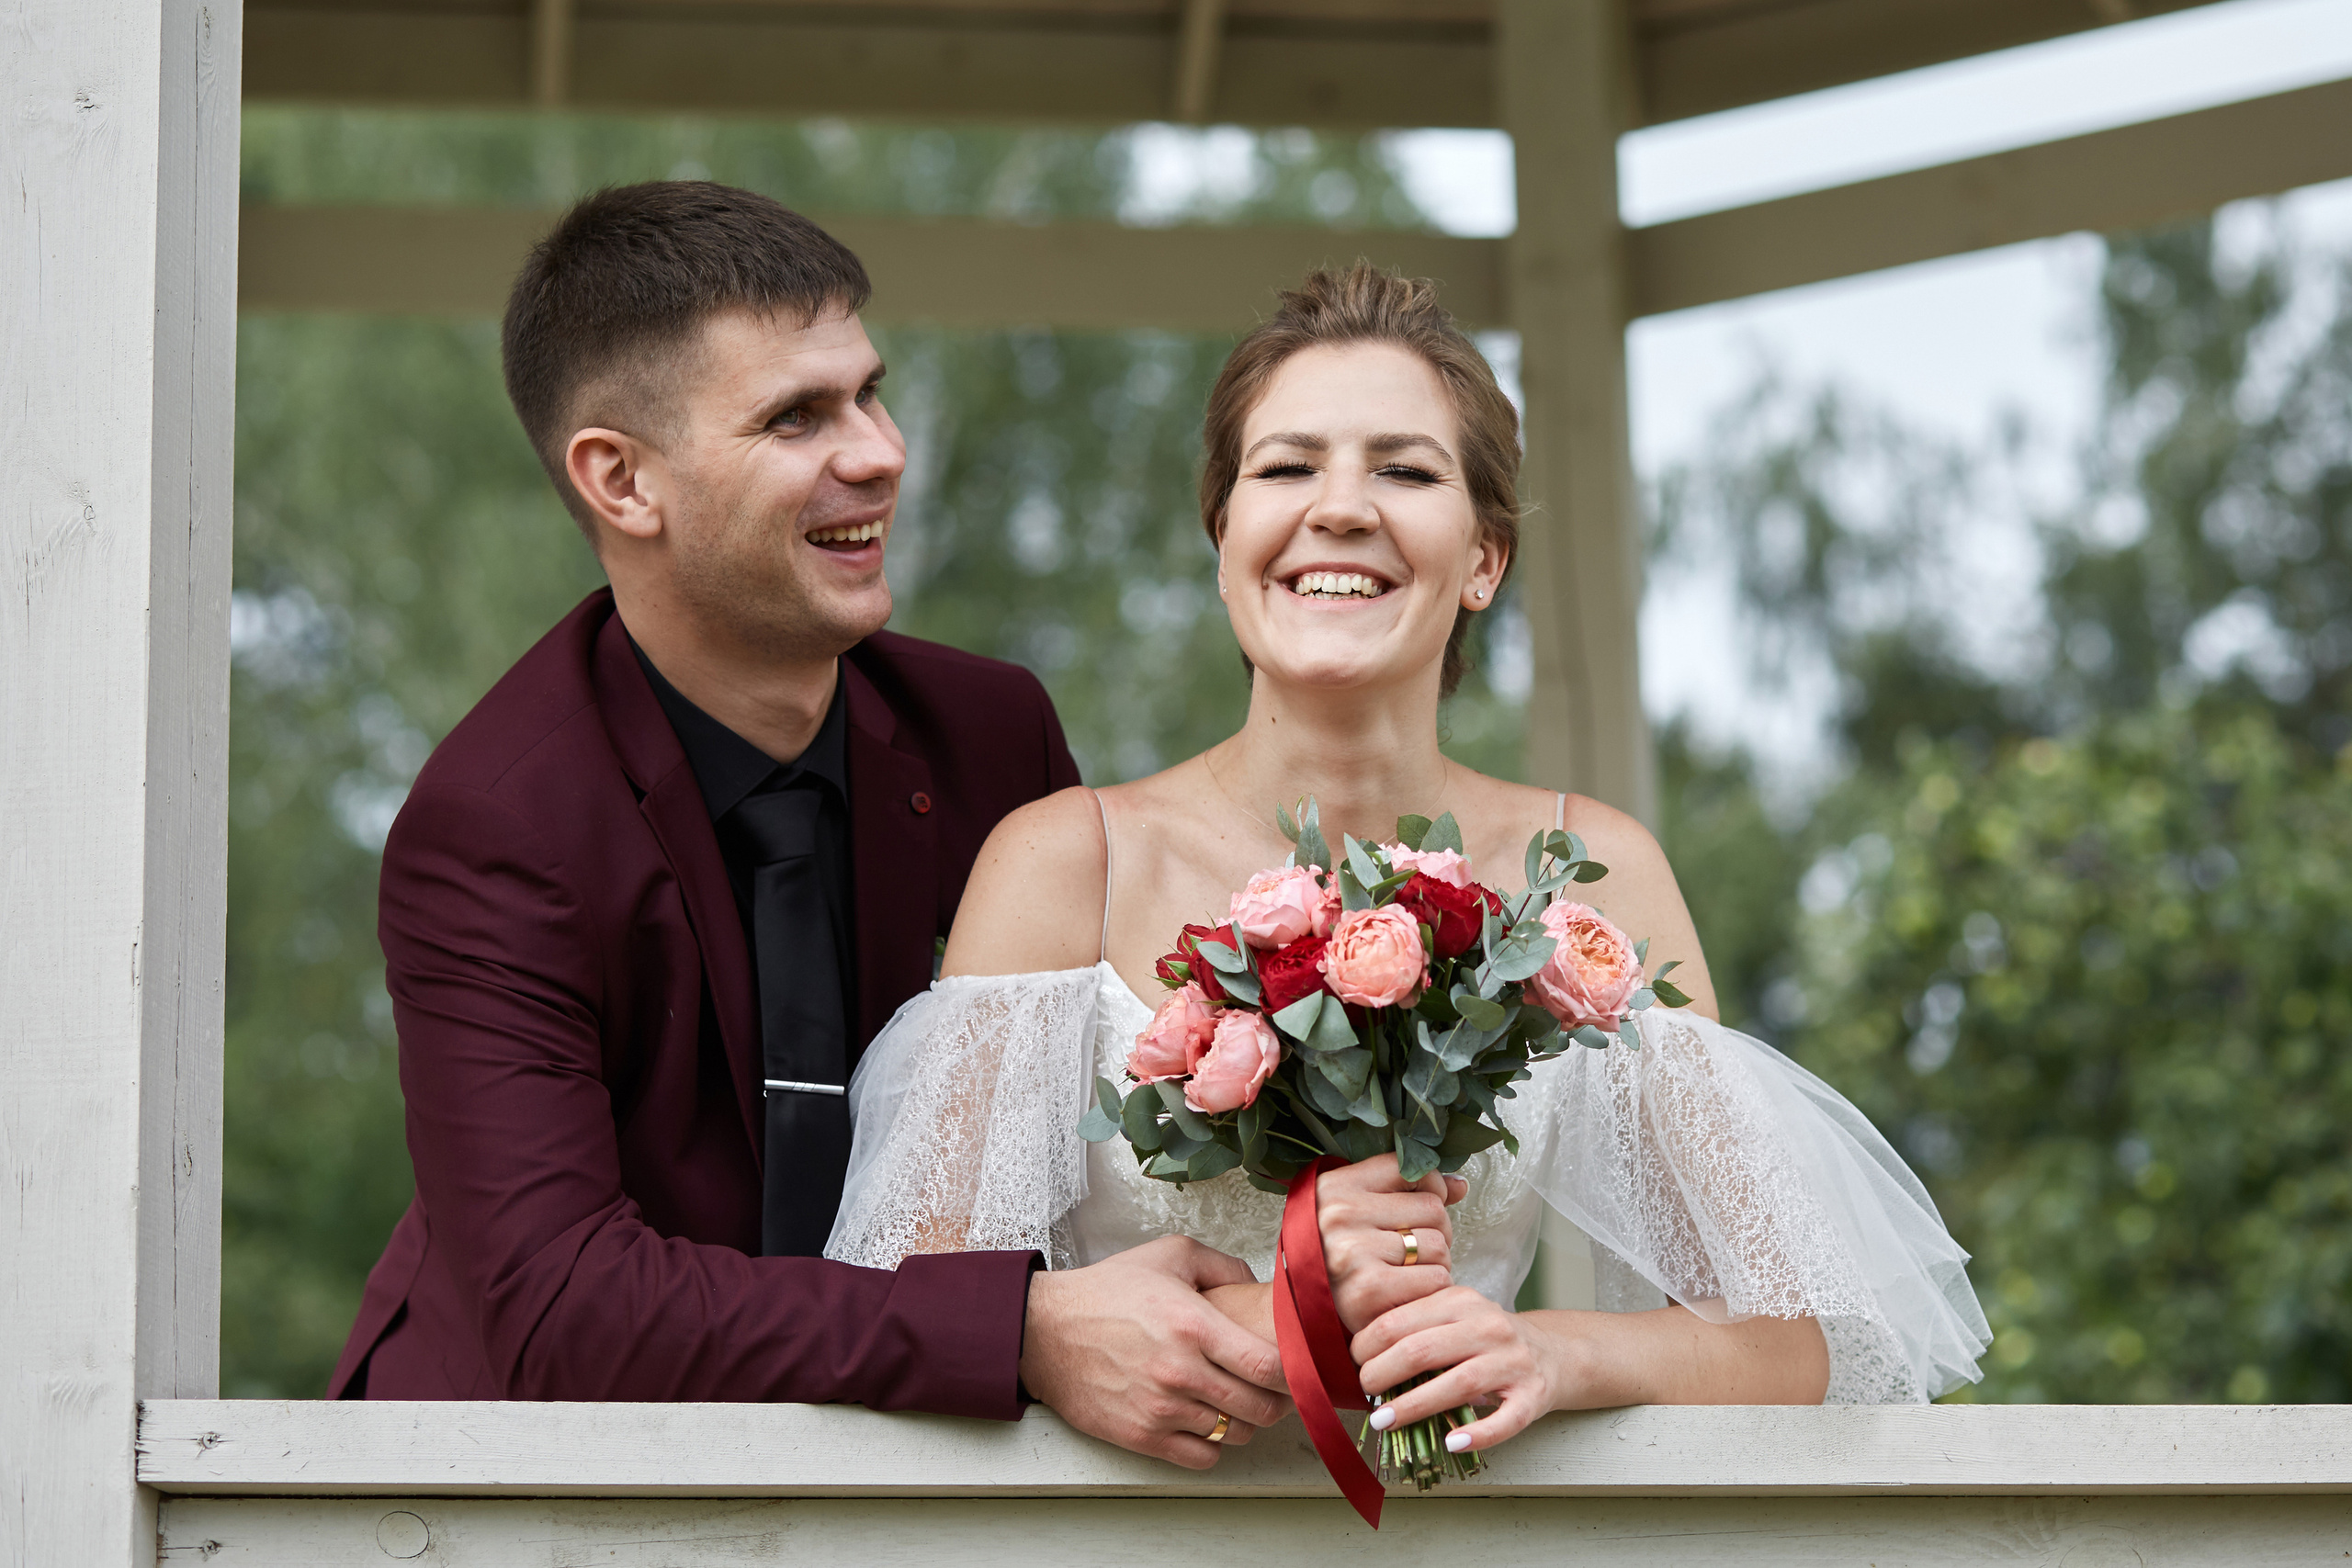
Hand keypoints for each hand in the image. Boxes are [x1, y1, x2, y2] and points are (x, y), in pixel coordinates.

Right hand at [1019, 1235, 1292, 1469]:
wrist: (1045, 1331)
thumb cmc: (1107, 1292)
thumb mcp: (1169, 1254)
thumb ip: (1224, 1266)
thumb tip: (1260, 1287)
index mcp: (1194, 1325)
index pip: (1269, 1366)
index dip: (1294, 1371)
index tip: (1295, 1365)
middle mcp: (1181, 1371)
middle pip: (1261, 1408)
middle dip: (1275, 1400)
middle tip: (1269, 1387)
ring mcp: (1161, 1409)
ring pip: (1235, 1434)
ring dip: (1242, 1421)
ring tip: (1231, 1400)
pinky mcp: (1141, 1436)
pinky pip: (1202, 1457)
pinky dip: (1211, 1444)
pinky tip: (1202, 1420)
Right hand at [1314, 1154, 1465, 1333]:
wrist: (1303, 1312)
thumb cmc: (1338, 1258)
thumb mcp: (1356, 1211)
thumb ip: (1405, 1191)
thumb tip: (1459, 1185)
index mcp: (1334, 1186)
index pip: (1410, 1168)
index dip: (1429, 1189)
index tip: (1416, 1211)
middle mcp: (1340, 1214)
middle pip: (1433, 1208)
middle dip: (1434, 1232)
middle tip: (1411, 1252)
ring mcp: (1353, 1251)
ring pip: (1438, 1245)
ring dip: (1435, 1264)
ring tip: (1408, 1274)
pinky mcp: (1369, 1290)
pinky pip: (1435, 1278)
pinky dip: (1431, 1290)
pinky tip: (1408, 1294)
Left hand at [1353, 1286, 1580, 1453]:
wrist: (1553, 1353)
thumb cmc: (1489, 1338)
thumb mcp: (1456, 1316)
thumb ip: (1418, 1326)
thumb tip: (1360, 1354)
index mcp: (1462, 1301)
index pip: (1403, 1320)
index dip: (1370, 1343)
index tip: (1352, 1362)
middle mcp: (1490, 1327)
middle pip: (1424, 1349)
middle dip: (1383, 1372)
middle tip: (1362, 1392)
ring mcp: (1514, 1362)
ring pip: (1459, 1384)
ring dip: (1415, 1405)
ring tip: (1384, 1421)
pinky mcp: (1534, 1396)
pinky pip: (1505, 1419)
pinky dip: (1478, 1433)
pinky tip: (1451, 1442)